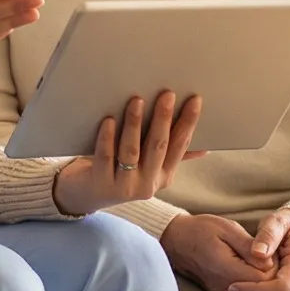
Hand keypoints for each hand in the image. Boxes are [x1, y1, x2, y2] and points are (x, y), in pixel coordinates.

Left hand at [53, 91, 203, 216]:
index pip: (180, 146)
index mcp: (163, 177)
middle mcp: (147, 184)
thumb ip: (171, 156)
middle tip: (167, 95)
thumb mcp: (148, 166)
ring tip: (136, 101)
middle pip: (158, 147)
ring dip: (135, 124)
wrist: (85, 195)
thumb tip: (204, 148)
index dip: (188, 123)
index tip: (194, 100)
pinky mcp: (101, 184)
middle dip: (164, 119)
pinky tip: (108, 120)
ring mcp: (124, 187)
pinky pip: (105, 157)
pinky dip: (107, 138)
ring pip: (131, 152)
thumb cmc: (119, 172)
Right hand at [160, 212, 271, 290]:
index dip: (274, 268)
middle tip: (270, 260)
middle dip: (272, 279)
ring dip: (263, 288)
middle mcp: (224, 288)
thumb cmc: (201, 230)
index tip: (272, 253)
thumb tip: (269, 262)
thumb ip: (249, 246)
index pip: (264, 280)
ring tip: (260, 267)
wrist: (175, 241)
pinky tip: (254, 277)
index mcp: (228, 269)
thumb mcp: (227, 229)